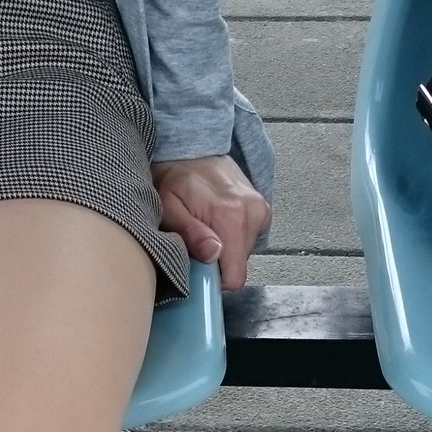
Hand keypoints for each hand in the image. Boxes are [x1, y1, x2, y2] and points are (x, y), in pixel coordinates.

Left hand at [150, 152, 271, 292]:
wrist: (192, 152)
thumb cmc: (175, 179)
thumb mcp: (169, 207)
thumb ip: (190, 233)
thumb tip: (213, 253)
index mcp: (231, 215)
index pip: (234, 276)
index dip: (213, 279)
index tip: (198, 264)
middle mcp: (252, 212)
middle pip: (237, 266)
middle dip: (216, 261)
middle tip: (197, 239)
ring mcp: (260, 210)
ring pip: (242, 255)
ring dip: (224, 248)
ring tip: (206, 227)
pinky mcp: (262, 211)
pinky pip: (248, 240)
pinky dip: (232, 237)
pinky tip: (218, 221)